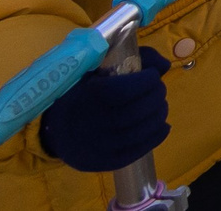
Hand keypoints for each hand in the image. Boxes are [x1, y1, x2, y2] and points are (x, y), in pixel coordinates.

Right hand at [38, 48, 169, 171]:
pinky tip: (162, 126)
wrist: (55, 129)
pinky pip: (135, 152)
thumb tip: (165, 66)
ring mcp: (97, 146)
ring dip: (158, 116)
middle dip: (156, 98)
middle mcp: (91, 123)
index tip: (153, 76)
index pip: (125, 90)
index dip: (147, 81)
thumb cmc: (82, 93)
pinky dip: (155, 137)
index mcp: (88, 96)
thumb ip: (134, 59)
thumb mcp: (98, 69)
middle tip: (159, 91)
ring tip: (160, 107)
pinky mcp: (103, 162)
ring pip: (139, 133)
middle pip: (135, 112)